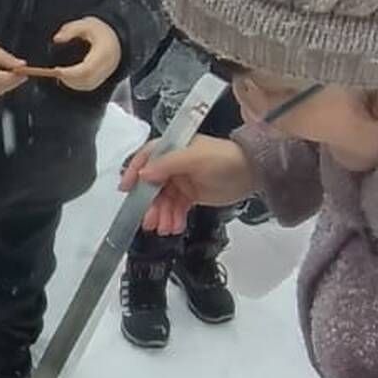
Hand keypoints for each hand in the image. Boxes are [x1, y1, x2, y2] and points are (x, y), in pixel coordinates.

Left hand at [52, 16, 120, 91]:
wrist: (114, 41)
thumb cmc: (99, 32)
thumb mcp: (86, 24)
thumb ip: (70, 30)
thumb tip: (57, 39)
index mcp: (104, 52)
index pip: (87, 69)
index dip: (71, 72)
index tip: (57, 70)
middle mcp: (107, 66)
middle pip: (86, 79)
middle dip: (68, 78)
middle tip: (54, 71)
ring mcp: (104, 75)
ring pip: (85, 84)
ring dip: (70, 81)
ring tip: (58, 72)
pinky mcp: (100, 80)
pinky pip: (86, 86)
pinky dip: (74, 83)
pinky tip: (65, 76)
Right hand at [120, 133, 252, 235]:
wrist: (252, 172)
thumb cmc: (224, 159)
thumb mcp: (195, 158)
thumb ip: (168, 164)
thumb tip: (143, 174)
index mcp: (173, 148)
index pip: (146, 158)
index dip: (134, 172)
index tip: (126, 190)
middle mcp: (174, 164)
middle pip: (153, 185)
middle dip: (150, 204)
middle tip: (149, 221)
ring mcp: (182, 181)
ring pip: (164, 200)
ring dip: (162, 215)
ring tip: (166, 228)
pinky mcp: (191, 195)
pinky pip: (176, 208)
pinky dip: (174, 218)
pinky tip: (175, 227)